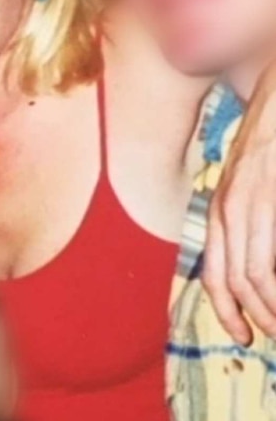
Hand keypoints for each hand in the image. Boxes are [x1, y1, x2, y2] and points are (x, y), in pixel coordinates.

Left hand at [205, 76, 275, 344]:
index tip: (243, 335)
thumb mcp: (248, 188)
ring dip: (270, 305)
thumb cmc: (267, 147)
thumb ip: (249, 225)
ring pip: (254, 273)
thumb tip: (255, 269)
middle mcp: (228, 209)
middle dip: (254, 316)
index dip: (227, 310)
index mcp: (220, 212)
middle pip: (232, 280)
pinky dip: (275, 281)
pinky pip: (268, 254)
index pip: (215, 273)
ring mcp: (250, 201)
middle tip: (270, 337)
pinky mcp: (267, 195)